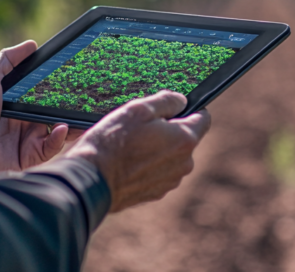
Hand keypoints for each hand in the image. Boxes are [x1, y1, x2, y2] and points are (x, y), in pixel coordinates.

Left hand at [0, 41, 82, 173]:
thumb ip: (8, 59)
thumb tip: (31, 44)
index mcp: (19, 103)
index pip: (46, 95)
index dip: (61, 89)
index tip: (76, 79)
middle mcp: (26, 121)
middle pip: (56, 113)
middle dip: (72, 107)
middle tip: (87, 98)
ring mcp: (28, 139)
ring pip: (59, 131)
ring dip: (72, 123)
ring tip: (83, 114)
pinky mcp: (28, 156)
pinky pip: (50, 147)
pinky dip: (59, 138)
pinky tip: (62, 128)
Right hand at [64, 91, 210, 212]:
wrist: (90, 180)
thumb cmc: (113, 142)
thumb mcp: (139, 109)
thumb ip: (167, 101)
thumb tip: (181, 100)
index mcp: (185, 139)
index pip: (204, 118)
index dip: (191, 109)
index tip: (175, 107)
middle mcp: (184, 163)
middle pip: (186, 138)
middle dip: (170, 130)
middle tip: (142, 126)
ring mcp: (170, 181)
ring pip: (171, 156)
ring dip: (158, 149)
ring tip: (131, 145)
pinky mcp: (155, 193)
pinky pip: (158, 172)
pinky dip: (148, 166)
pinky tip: (128, 161)